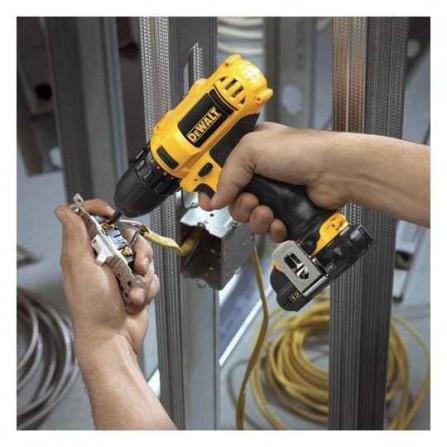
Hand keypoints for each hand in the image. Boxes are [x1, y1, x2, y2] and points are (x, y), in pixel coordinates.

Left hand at [55, 199, 159, 360]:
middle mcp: (104, 259)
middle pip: (128, 235)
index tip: (113, 215)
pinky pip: (151, 274)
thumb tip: (64, 210)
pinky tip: (136, 299)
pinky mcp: (136, 283)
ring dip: (143, 275)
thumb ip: (75, 236)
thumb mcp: (81, 267)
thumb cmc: (93, 308)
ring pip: (144, 255)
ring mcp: (121, 271)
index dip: (101, 211)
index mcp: (85, 251)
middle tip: (134, 266)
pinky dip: (147, 287)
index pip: (90, 218)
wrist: (113, 337)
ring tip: (133, 291)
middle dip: (137, 251)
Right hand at [199, 123, 350, 241]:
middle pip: (234, 201)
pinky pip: (270, 230)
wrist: (336, 172)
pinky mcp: (288, 213)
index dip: (211, 188)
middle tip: (251, 200)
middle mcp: (261, 175)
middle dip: (240, 206)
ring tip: (270, 211)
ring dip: (256, 219)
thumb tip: (214, 199)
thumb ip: (227, 174)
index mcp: (250, 154)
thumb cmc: (301, 151)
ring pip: (251, 218)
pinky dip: (273, 229)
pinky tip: (281, 222)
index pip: (221, 173)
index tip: (207, 200)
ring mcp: (275, 195)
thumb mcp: (253, 149)